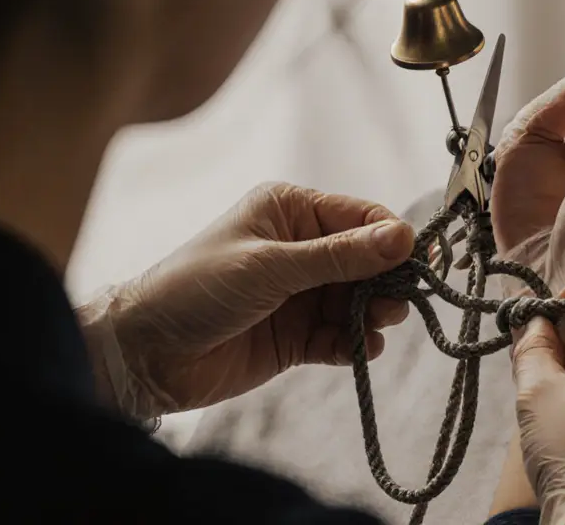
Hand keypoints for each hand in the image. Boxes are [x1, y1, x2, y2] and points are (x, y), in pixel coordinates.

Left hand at [76, 182, 414, 419]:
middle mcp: (300, 248)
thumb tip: (405, 237)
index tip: (418, 263)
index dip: (392, 240)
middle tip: (397, 304)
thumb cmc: (196, 289)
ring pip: (359, 301)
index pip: (361, 218)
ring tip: (377, 326)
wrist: (146, 353)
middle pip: (368, 262)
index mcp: (291, 211)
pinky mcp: (296, 336)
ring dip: (375, 314)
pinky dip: (355, 343)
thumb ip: (341, 256)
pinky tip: (360, 349)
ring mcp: (300, 294)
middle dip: (387, 282)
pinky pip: (341, 336)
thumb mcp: (272, 267)